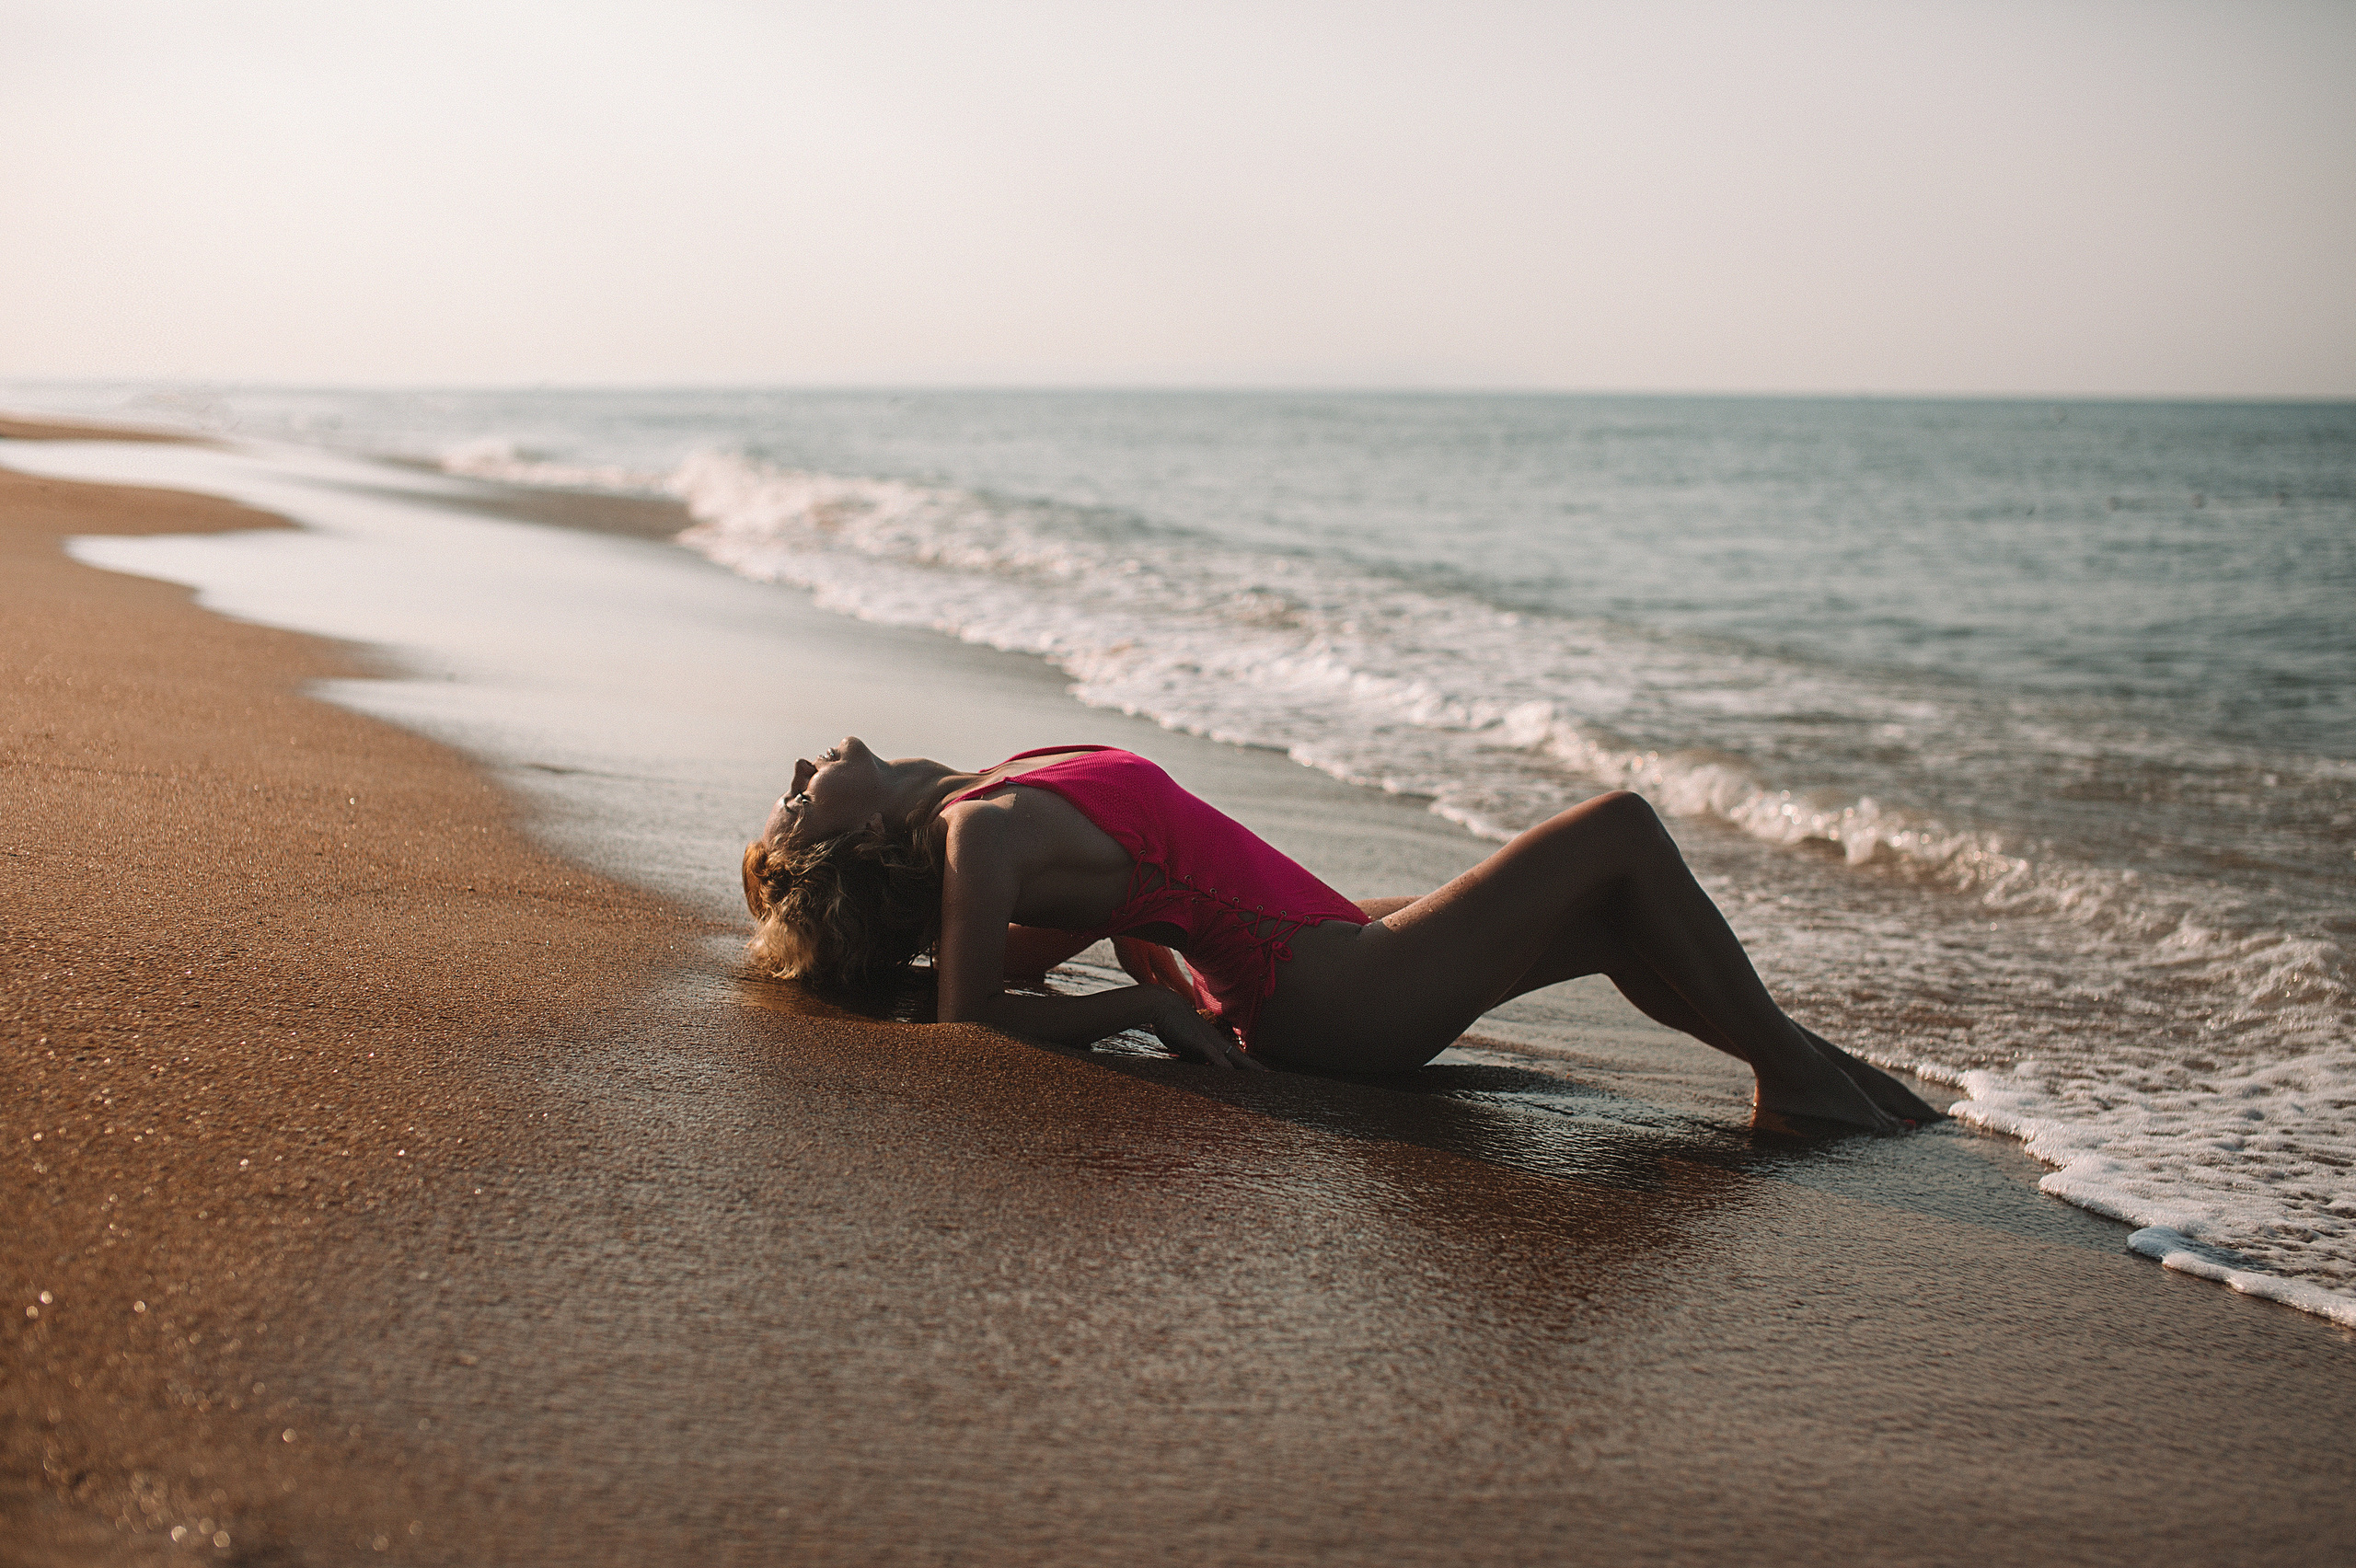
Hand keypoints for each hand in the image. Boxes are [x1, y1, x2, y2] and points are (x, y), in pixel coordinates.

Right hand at [1144, 988, 1266, 1071]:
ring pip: (1234, 1057)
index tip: (1256, 1071)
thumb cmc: (1169, 1021)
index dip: (1244, 1063)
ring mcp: (1209, 1041)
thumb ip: (1188, 1051)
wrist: (1161, 1004)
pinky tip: (1234, 1075)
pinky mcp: (1200, 1042)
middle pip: (1240, 1056)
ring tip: (1263, 1076)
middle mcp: (1214, 1040)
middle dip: (1254, 1067)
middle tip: (1269, 1075)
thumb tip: (1190, 1060)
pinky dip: (1226, 1067)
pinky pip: (1216, 1057)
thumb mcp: (1181, 1041)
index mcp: (1210, 1040)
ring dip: (1247, 1067)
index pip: (1232, 1054)